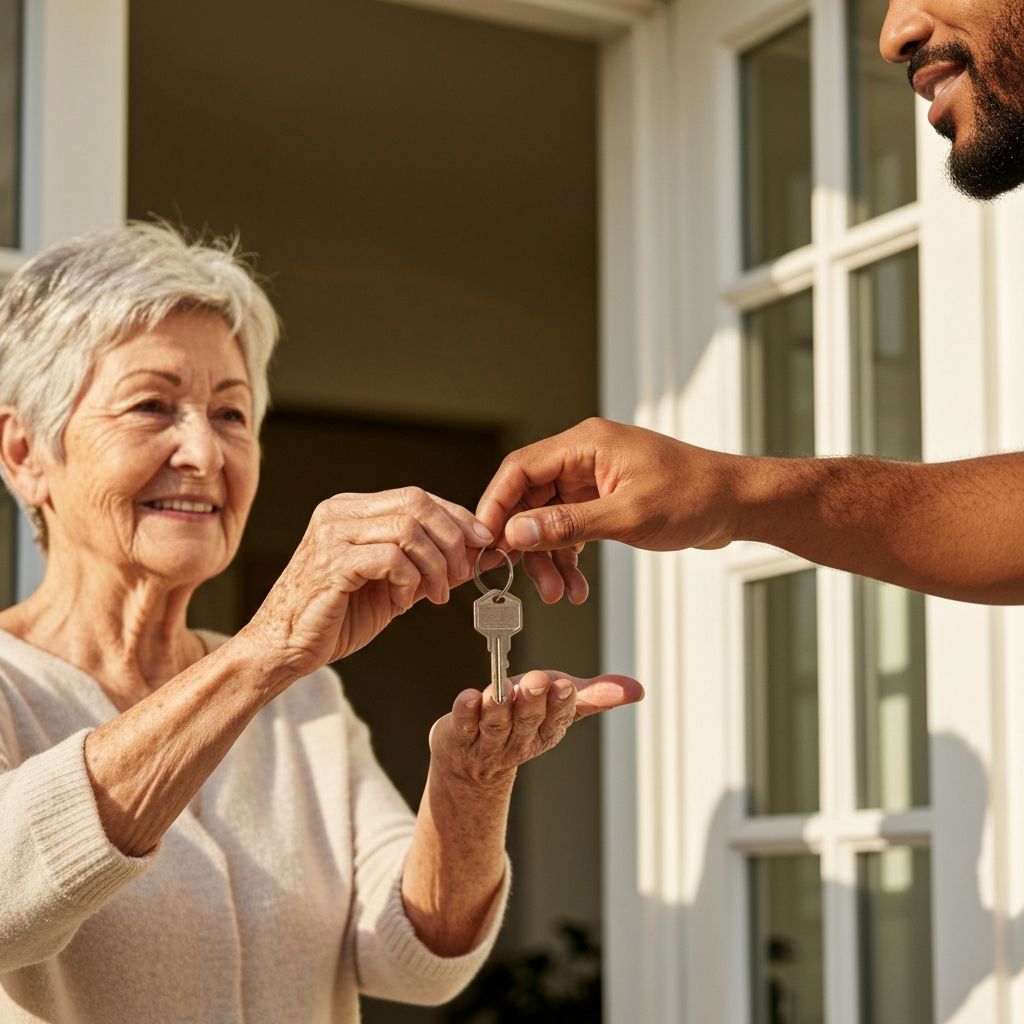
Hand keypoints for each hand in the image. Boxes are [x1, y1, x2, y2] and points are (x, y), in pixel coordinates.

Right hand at [242, 487, 493, 681]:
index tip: (481, 542)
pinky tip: (402, 603)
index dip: (456, 517)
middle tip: (461, 574)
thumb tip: (476, 554)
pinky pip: (391, 558)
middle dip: (452, 539)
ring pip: (409, 530)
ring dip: (434, 566)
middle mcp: (339, 513)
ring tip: (434, 595)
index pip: (417, 496)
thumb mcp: (393, 585)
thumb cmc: (335, 617)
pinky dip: (409, 581)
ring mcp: (333, 535)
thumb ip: (428, 565)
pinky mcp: (332, 563)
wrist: (285, 649)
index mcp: (352, 509)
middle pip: (417, 503)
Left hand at [428, 669, 643, 784]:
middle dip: (533, 703)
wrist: (471, 760)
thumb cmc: (521, 719)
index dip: (560, 704)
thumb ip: (595, 695)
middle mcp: (518, 741)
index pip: (557, 719)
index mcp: (547, 732)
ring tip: (499, 690)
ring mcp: (486, 743)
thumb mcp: (559, 703)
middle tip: (538, 681)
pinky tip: (467, 697)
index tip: (564, 686)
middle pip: (526, 723)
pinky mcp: (457, 737)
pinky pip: (461, 725)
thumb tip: (638, 690)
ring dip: (498, 708)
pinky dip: (464, 712)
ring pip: (494, 726)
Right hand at [476, 417, 740, 601]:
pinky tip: (575, 586)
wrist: (737, 503)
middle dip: (526, 543)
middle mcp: (584, 457)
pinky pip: (570, 528)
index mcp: (585, 445)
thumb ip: (568, 525)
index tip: (485, 543)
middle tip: (531, 582)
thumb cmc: (694, 497)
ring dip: (548, 557)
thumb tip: (516, 533)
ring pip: (548, 519)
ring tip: (559, 593)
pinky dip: (568, 557)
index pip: (520, 469)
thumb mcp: (628, 516)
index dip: (496, 505)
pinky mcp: (604, 500)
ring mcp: (594, 479)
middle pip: (530, 498)